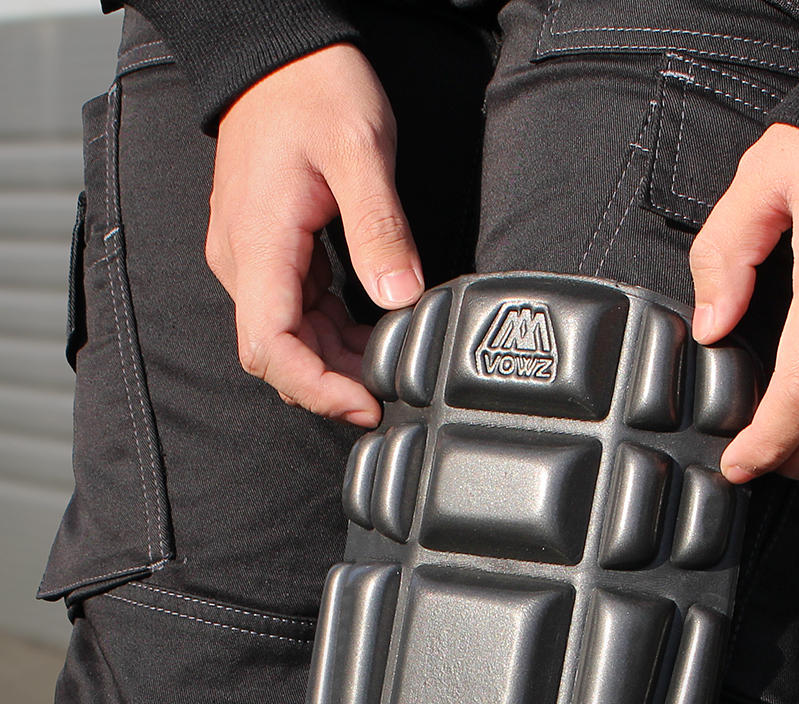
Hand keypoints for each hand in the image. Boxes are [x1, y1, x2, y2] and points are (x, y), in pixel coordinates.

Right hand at [206, 44, 424, 424]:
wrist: (278, 54)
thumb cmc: (311, 88)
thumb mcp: (359, 149)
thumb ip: (379, 228)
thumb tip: (400, 297)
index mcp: (258, 244)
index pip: (269, 349)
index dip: (315, 389)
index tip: (364, 402)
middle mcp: (245, 262)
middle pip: (279, 354)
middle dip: (333, 383)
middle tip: (390, 390)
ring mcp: (255, 259)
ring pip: (291, 337)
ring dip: (337, 360)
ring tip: (390, 362)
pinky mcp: (273, 254)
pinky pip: (299, 312)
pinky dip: (334, 332)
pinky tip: (372, 330)